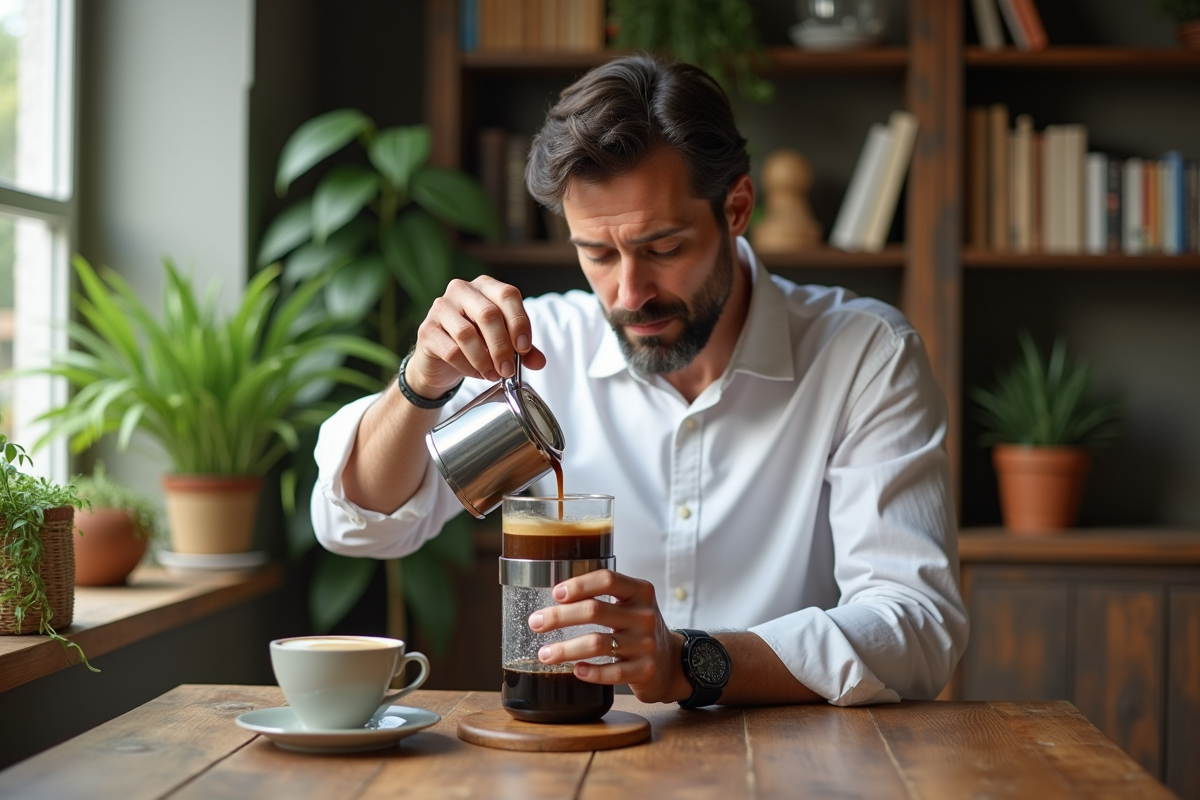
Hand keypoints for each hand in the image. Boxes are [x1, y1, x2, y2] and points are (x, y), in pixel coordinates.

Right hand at [406, 276, 547, 397]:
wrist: (440, 363)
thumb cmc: (476, 345)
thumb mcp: (503, 344)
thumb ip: (523, 350)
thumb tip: (539, 361)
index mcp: (485, 286)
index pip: (508, 295)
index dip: (519, 322)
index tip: (524, 349)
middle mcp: (461, 290)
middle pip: (488, 314)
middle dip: (502, 346)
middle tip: (508, 370)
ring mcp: (440, 308)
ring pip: (467, 334)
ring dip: (484, 359)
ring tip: (493, 375)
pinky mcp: (426, 330)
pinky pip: (451, 350)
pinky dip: (468, 366)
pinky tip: (476, 373)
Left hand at [528, 570, 689, 703]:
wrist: (671, 662)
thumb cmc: (638, 629)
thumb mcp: (631, 605)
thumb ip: (603, 596)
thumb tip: (555, 595)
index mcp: (640, 592)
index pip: (608, 579)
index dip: (579, 584)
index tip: (555, 593)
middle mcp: (645, 615)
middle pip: (595, 610)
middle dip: (559, 617)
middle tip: (535, 623)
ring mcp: (647, 644)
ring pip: (598, 643)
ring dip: (565, 649)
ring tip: (544, 654)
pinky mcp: (645, 670)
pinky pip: (612, 672)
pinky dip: (590, 672)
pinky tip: (575, 670)